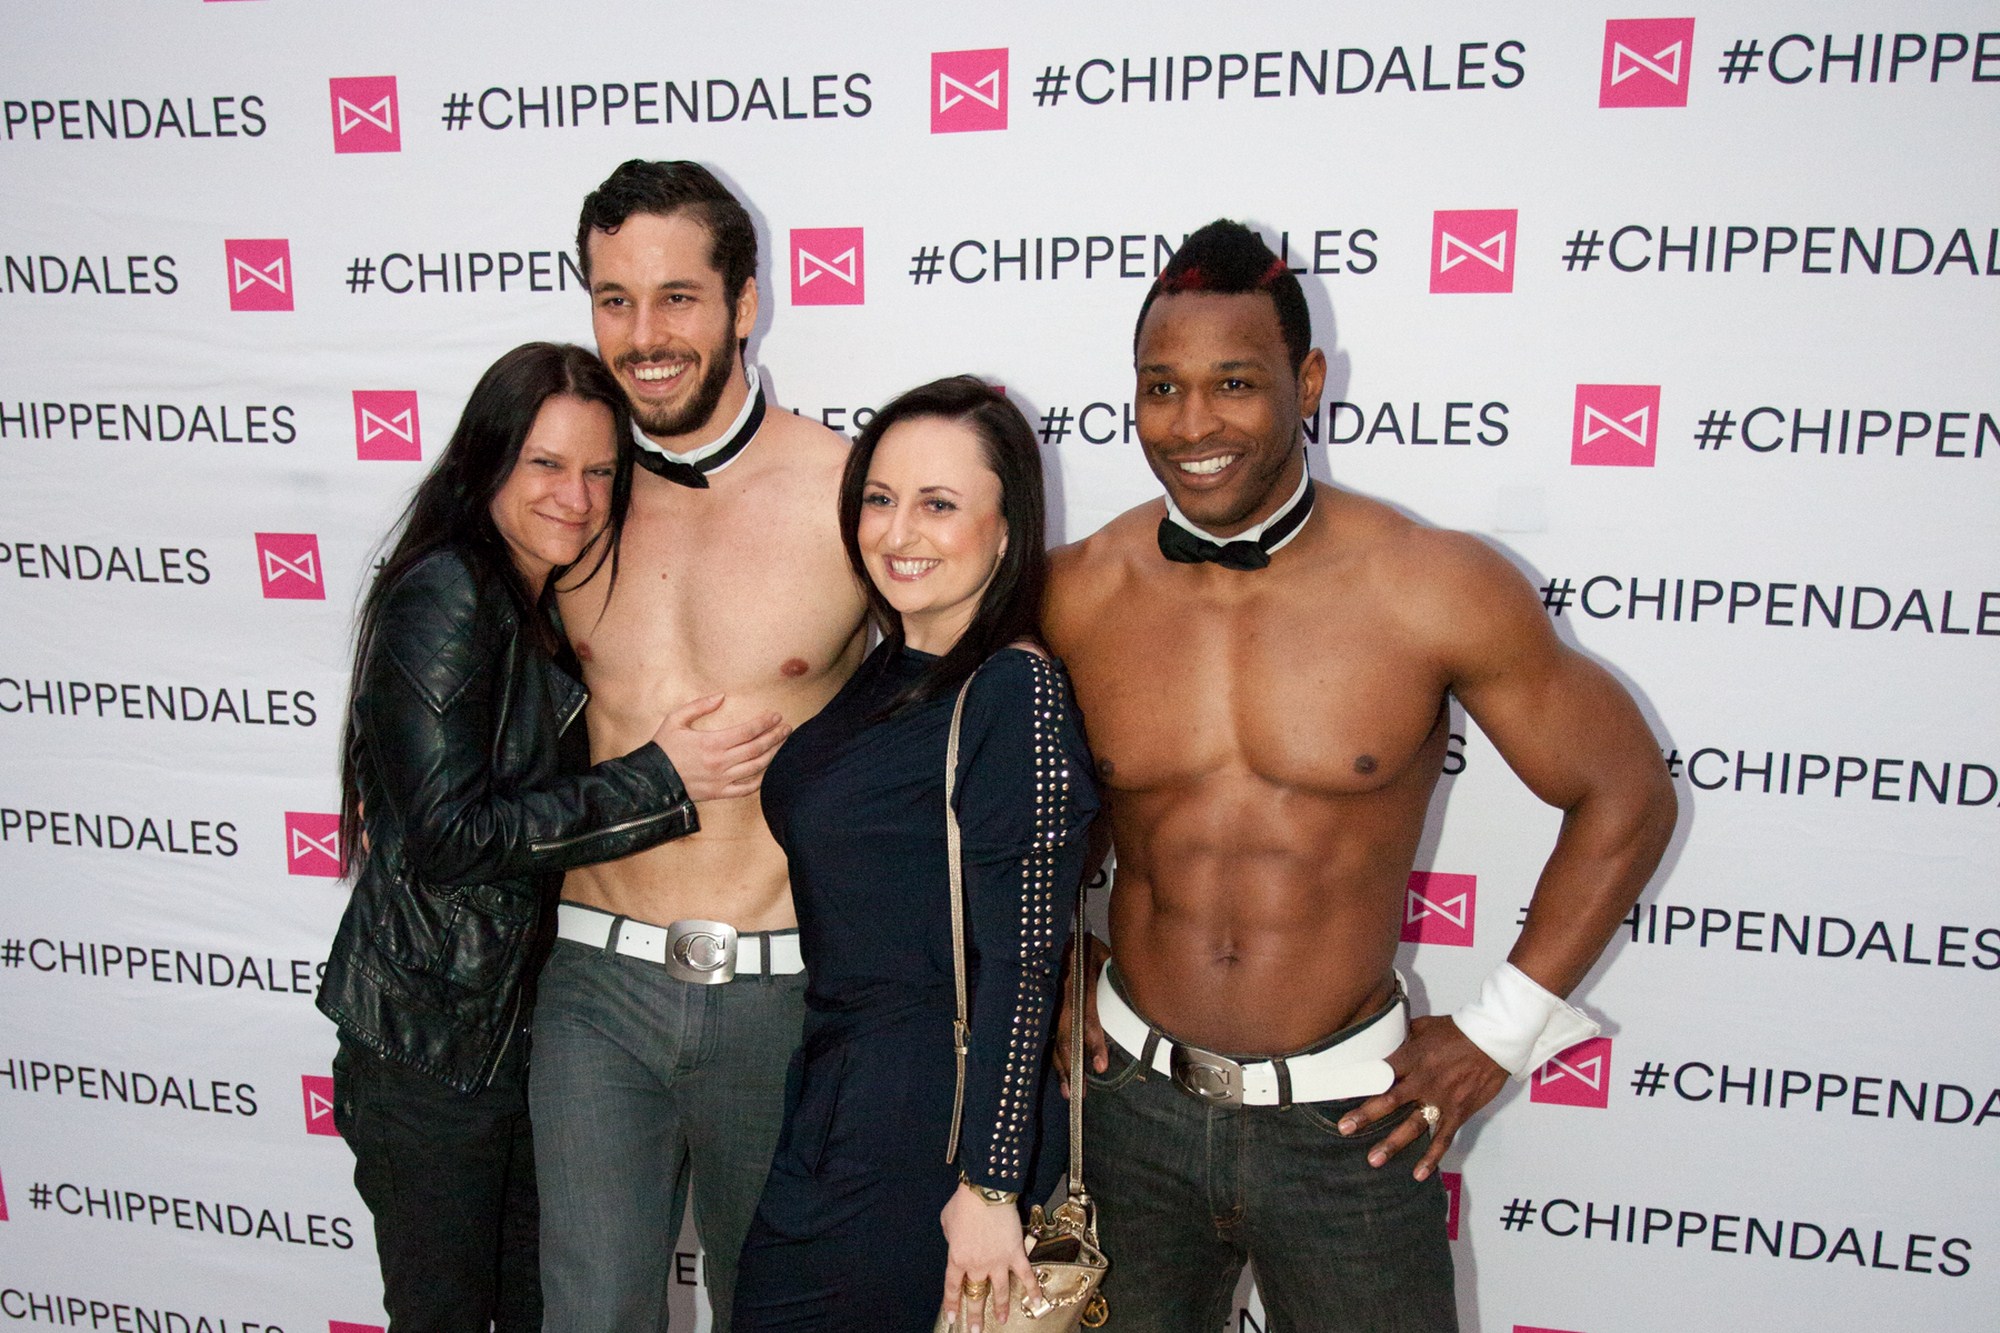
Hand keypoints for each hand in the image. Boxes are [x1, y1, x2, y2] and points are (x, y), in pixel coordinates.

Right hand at [649, 695, 787, 802]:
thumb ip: (698, 706)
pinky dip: (760, 780)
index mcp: (711, 743)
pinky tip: (767, 769)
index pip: (746, 731)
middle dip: (775, 736)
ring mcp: (721, 781)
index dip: (764, 723)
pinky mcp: (719, 794)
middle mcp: (720, 763)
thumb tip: (721, 696)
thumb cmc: (663, 748)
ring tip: (782, 743)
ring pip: (756, 768)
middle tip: (787, 727)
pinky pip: (746, 789)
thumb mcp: (675, 720)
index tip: (776, 715)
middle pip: (756, 748)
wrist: (650, 780)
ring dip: (773, 754)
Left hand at [938, 1182, 1039, 1330]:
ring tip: (1001, 1320)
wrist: (985, 1192)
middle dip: (974, 1315)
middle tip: (975, 1330)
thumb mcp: (947, 1222)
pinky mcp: (1015, 1254)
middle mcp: (977, 1265)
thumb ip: (953, 1240)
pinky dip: (1032, 1289)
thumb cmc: (964, 1203)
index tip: (952, 1319)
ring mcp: (998, 1262)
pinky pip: (1025, 1276)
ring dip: (1000, 1307)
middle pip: (976, 1295)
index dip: (952, 1304)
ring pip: (1000, 1291)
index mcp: (957, 1258)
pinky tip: (1037, 1302)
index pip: (953, 1288)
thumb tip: (958, 1243)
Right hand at [1053, 935, 1109, 1096]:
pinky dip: (1055, 1057)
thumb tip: (1142, 1002)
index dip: (1092, 1041)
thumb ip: (1117, 977)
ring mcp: (1050, 1002)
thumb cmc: (1089, 947)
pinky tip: (1060, 1076)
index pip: (1085, 1015)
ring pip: (1054, 1038)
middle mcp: (1061, 993)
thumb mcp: (1106, 955)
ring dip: (1062, 1066)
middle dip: (1072, 1063)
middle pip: (1066, 1033)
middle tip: (1081, 1089)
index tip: (1100, 1065)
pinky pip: (1049, 1036)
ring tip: (1070, 1092)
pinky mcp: (1046, 1009)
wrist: (1057, 936)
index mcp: (1077, 978)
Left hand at [1337, 1015, 1506, 1180]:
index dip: (1360, 1084)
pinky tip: (1419, 1173)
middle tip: (1345, 1129)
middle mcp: (1424, 1080)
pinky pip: (1443, 1138)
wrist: (1494, 1041)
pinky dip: (1432, 1157)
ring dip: (1393, 1144)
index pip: (1380, 1073)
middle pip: (1390, 1100)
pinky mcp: (1458, 1112)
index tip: (1338, 1096)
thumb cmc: (1458, 1031)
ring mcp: (1441, 1099)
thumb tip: (1383, 1036)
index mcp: (1412, 1057)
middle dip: (1366, 1116)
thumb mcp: (1424, 1026)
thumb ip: (1402, 1035)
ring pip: (1413, 1125)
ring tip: (1373, 1160)